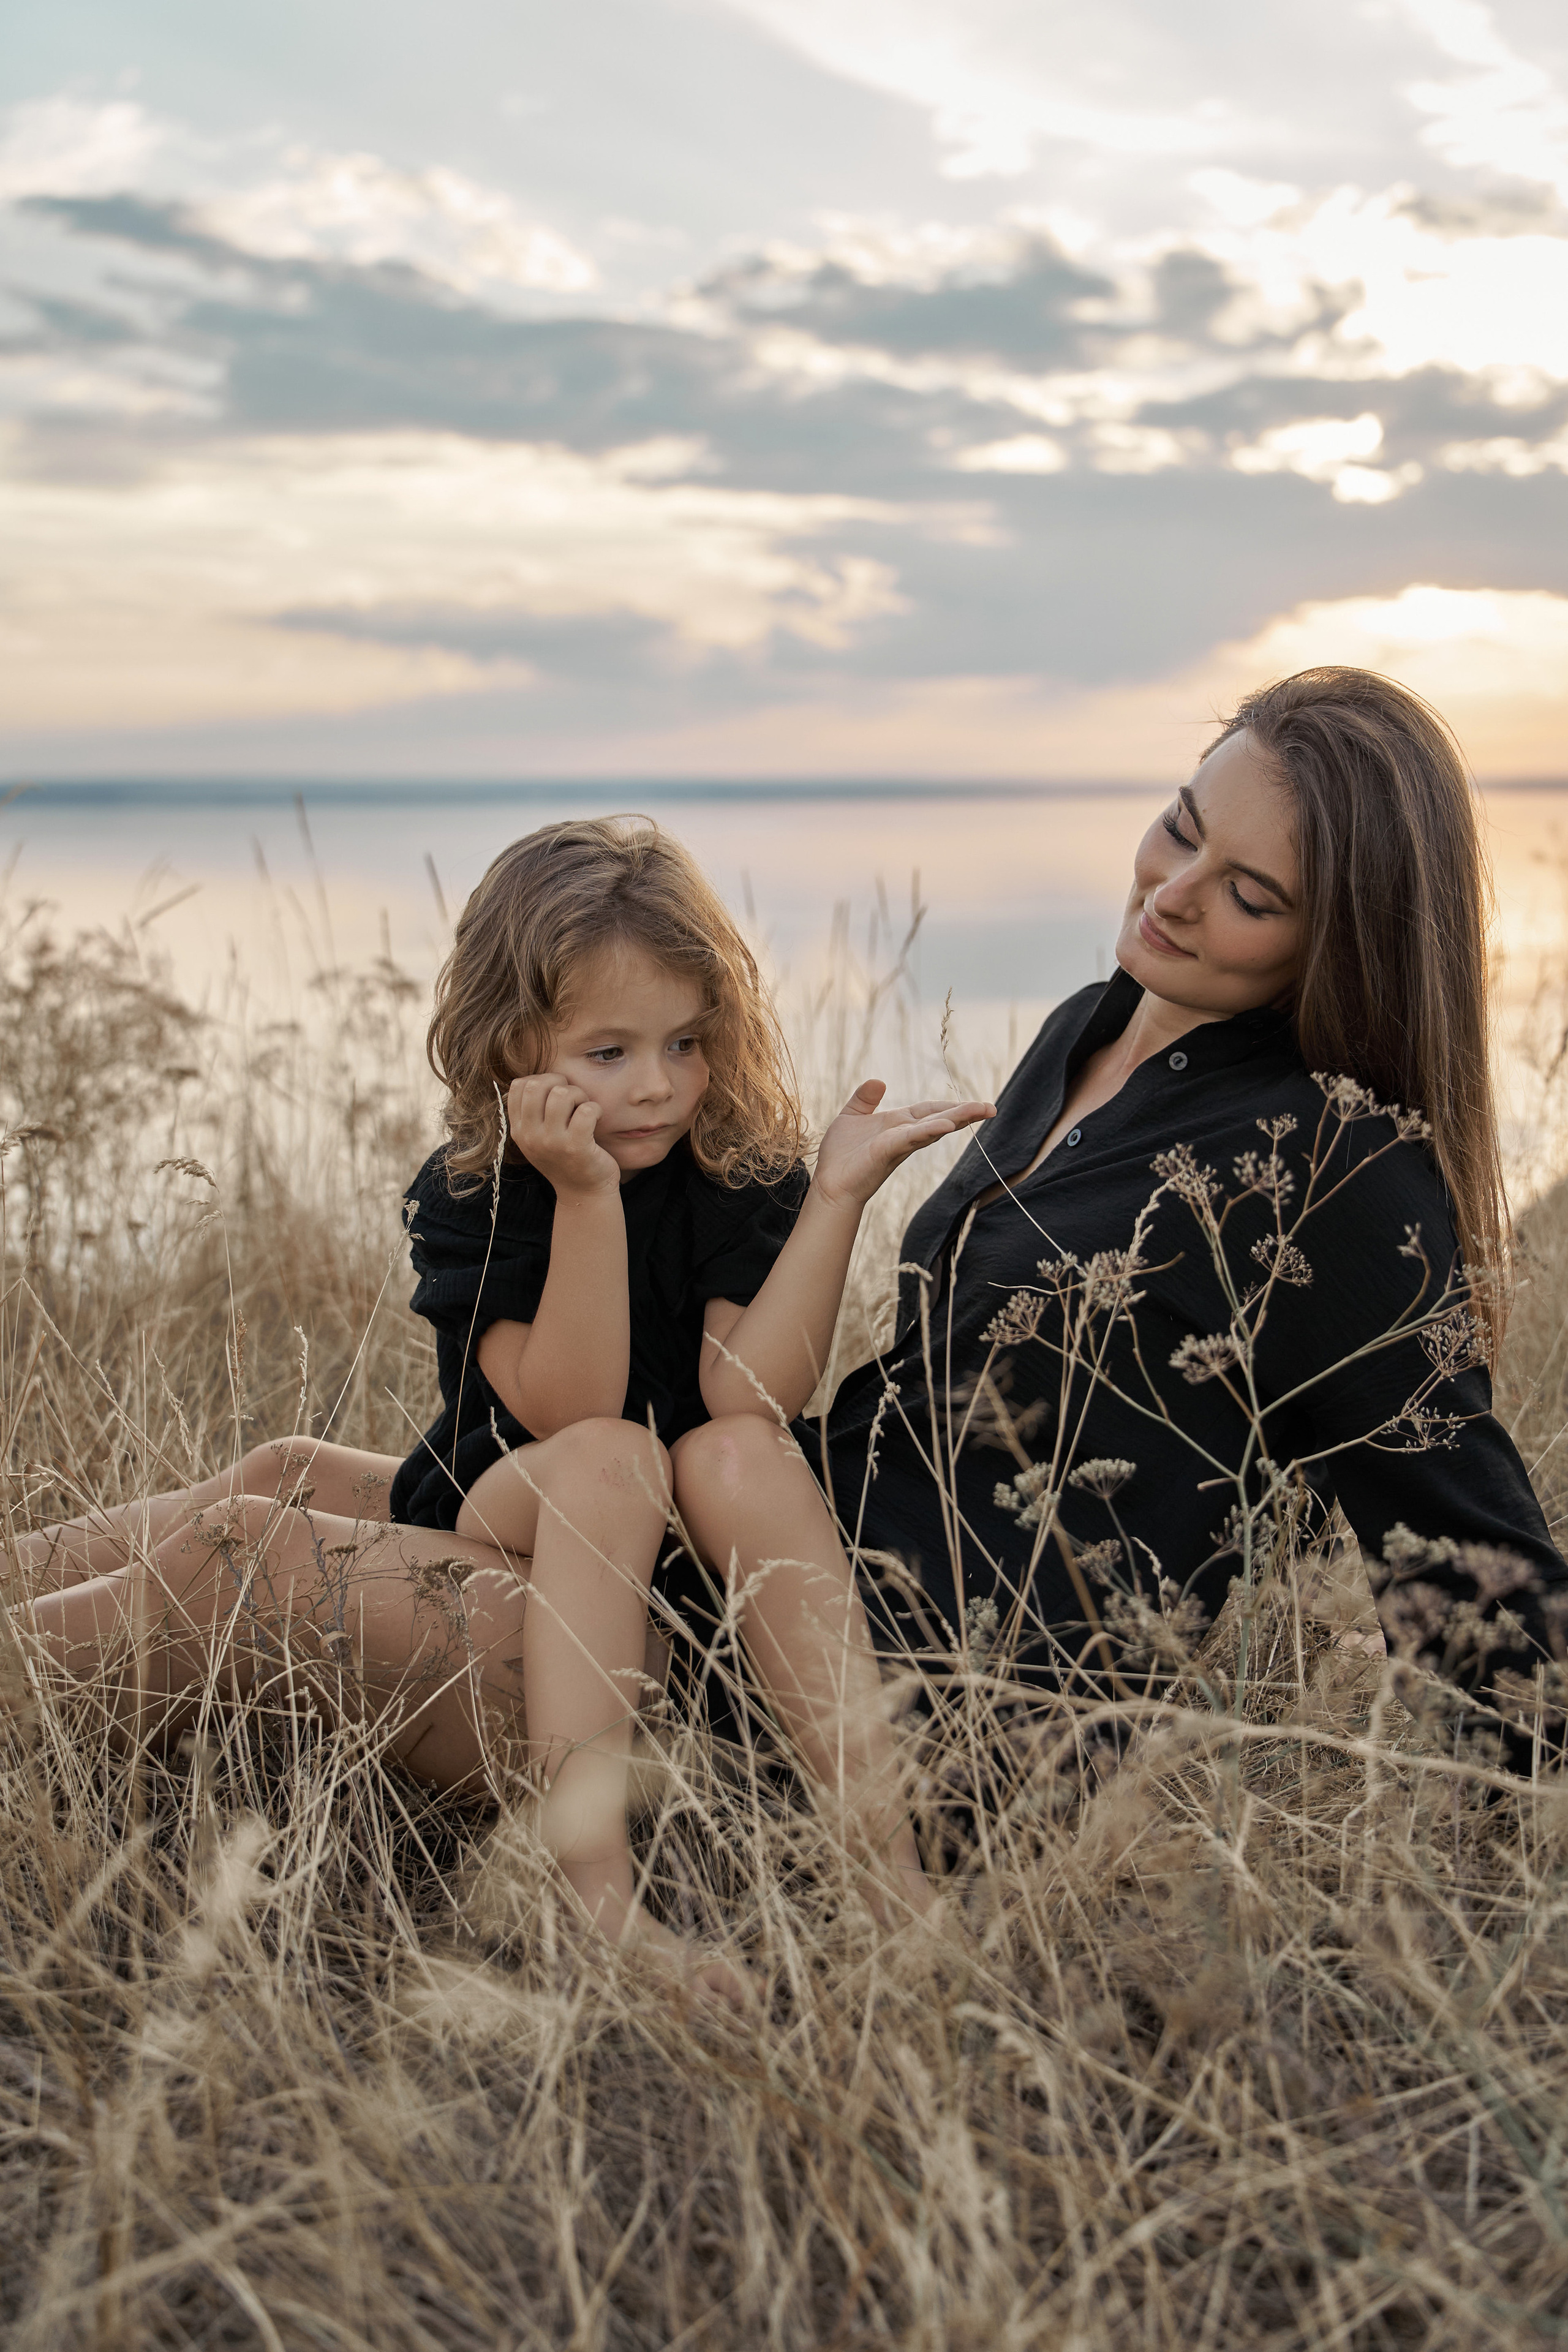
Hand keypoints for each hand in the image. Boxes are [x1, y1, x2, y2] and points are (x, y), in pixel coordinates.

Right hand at [506, 1073, 619, 1197]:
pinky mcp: (576, 1147)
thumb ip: (533, 1111)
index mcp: (519, 1130)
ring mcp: (552, 1142)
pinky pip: (587, 1110)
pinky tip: (596, 1119)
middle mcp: (531, 1136)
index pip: (519, 1086)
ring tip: (584, 1109)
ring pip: (562, 1094)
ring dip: (579, 1095)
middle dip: (559, 1083)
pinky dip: (596, 1109)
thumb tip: (537, 1078)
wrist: (583, 1194)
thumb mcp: (539, 1138)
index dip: (541, 1080)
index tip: (555, 1093)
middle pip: (537, 1085)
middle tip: (572, 1099)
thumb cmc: (564, 1159)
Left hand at [811, 1080, 994, 1212]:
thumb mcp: (851, 1117)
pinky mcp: (887, 1151)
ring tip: (981, 1110)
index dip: (951, 1106)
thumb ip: (864, 1100)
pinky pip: (911, 1137)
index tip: (976, 1104)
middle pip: (941, 1119)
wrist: (830, 1185)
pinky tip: (945, 1125)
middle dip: (966, 1113)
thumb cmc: (840, 1157)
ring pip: (933, 1127)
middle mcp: (904, 1134)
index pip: (930, 1111)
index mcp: (898, 1124)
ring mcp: (899, 1143)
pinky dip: (928, 1130)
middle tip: (992, 1108)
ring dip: (956, 1118)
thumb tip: (880, 1081)